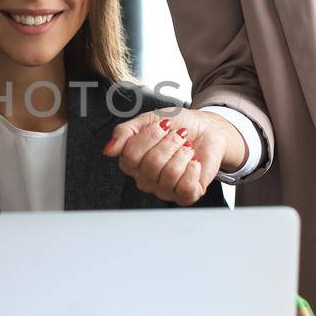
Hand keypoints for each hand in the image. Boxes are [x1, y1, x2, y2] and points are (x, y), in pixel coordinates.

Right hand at [102, 110, 241, 205]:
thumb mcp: (148, 120)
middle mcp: (145, 178)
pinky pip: (185, 187)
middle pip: (151, 164)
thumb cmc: (178, 125)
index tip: (162, 126)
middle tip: (178, 136)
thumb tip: (109, 150)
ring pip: (169, 174)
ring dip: (183, 154)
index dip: (149, 137)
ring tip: (187, 149)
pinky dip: (193, 169)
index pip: (130, 156)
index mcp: (133, 162)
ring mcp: (164, 190)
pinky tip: (194, 162)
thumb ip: (124, 132)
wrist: (207, 129)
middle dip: (170, 143)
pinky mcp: (185, 195)